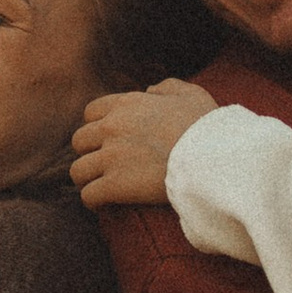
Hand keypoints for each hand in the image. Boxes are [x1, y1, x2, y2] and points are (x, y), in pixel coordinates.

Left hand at [70, 79, 218, 210]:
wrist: (213, 158)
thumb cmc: (207, 127)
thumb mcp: (191, 94)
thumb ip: (167, 87)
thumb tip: (150, 91)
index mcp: (127, 104)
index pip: (91, 113)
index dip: (98, 127)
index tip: (108, 140)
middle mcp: (112, 127)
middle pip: (79, 142)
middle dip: (90, 153)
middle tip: (104, 165)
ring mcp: (112, 156)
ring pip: (78, 171)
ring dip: (88, 179)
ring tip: (100, 187)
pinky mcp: (115, 184)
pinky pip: (88, 195)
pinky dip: (93, 201)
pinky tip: (102, 205)